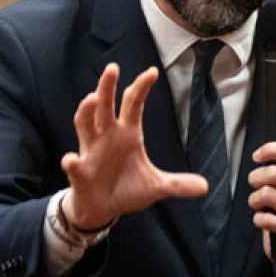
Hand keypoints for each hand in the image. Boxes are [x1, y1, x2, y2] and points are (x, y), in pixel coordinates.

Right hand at [60, 63, 207, 229]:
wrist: (102, 209)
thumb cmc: (126, 189)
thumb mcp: (155, 186)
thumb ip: (178, 184)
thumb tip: (205, 186)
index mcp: (127, 134)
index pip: (133, 104)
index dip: (141, 87)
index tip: (152, 71)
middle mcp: (107, 136)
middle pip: (105, 106)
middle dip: (107, 87)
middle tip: (113, 68)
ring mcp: (91, 152)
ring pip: (85, 125)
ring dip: (86, 111)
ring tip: (91, 98)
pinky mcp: (80, 172)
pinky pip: (74, 164)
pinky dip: (71, 162)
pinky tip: (70, 160)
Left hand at [247, 141, 275, 264]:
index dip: (271, 150)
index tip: (256, 157)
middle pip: (274, 173)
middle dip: (255, 178)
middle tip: (254, 185)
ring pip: (266, 194)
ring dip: (254, 200)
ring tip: (258, 205)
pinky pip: (265, 219)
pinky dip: (258, 220)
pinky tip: (264, 221)